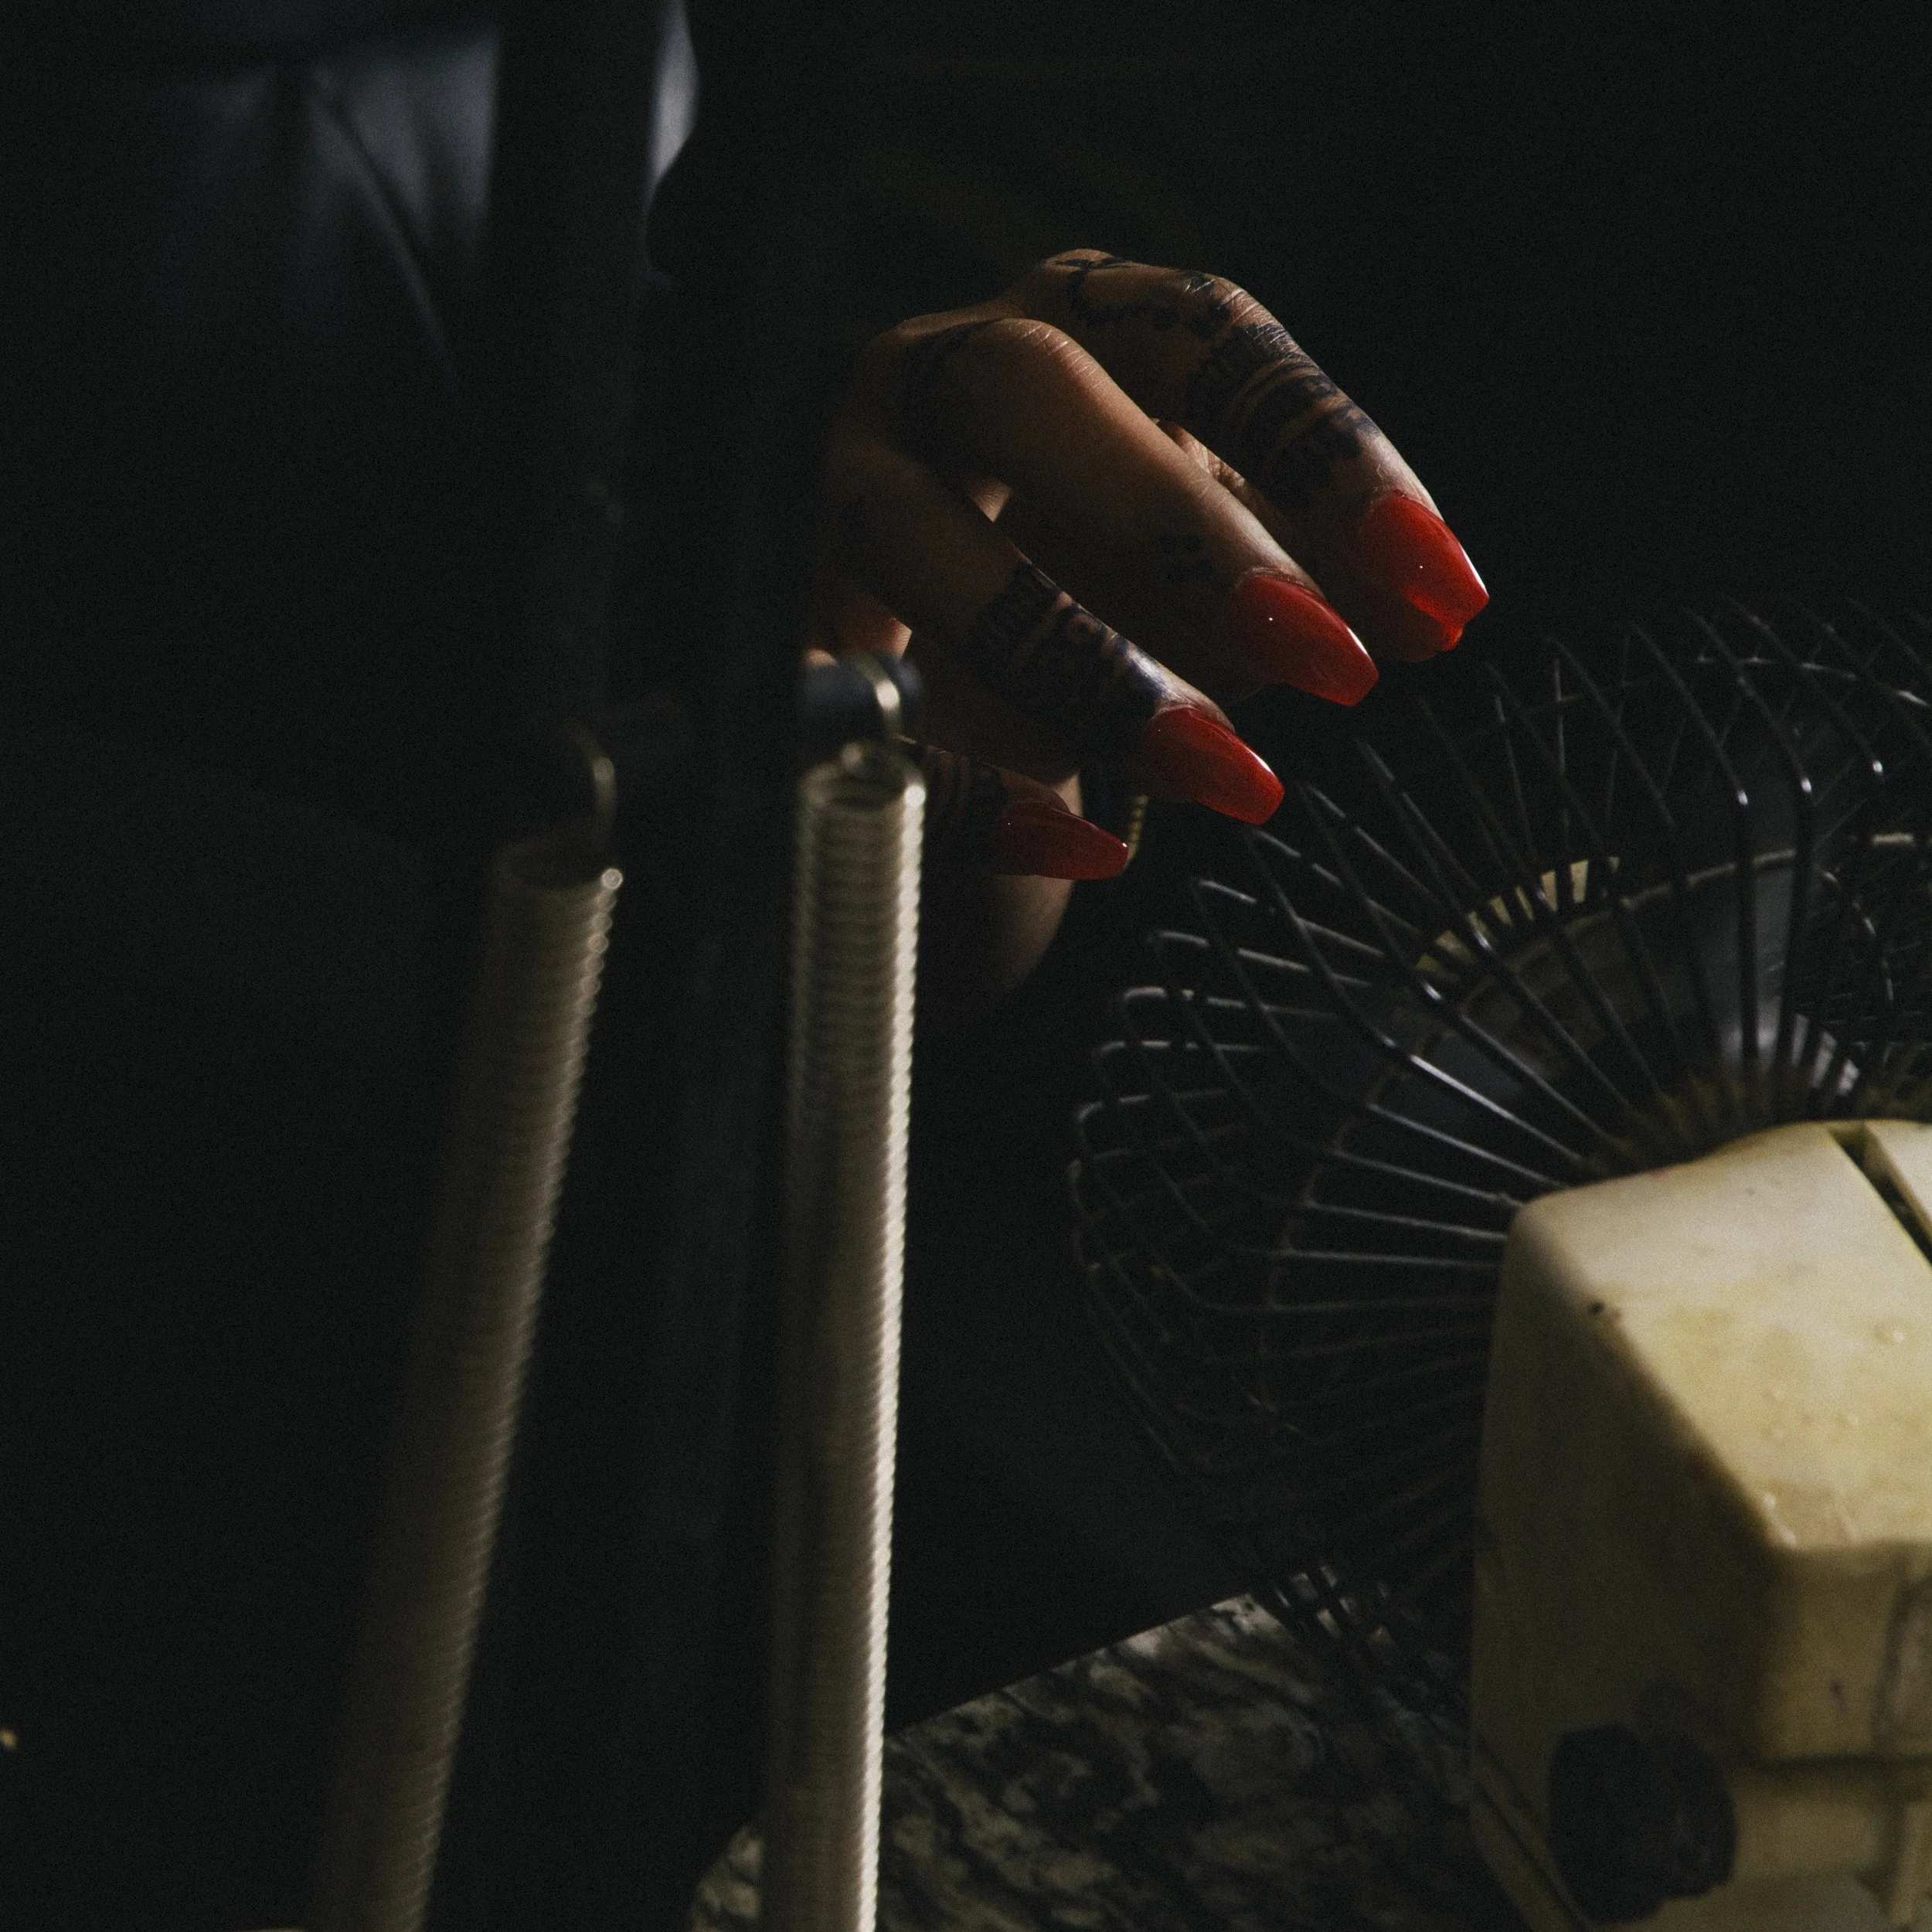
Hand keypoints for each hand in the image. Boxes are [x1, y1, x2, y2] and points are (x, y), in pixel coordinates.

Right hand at [809, 251, 1486, 1007]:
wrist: (919, 668)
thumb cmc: (1089, 582)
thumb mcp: (1205, 567)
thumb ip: (1296, 569)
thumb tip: (1419, 613)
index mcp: (1071, 327)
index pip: (1202, 336)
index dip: (1327, 457)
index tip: (1442, 594)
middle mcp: (938, 376)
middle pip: (1029, 395)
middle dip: (1184, 531)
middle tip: (1332, 669)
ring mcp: (838, 492)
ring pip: (917, 539)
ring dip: (1078, 663)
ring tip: (1230, 778)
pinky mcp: (786, 629)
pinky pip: (854, 704)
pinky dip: (974, 791)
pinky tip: (1088, 854)